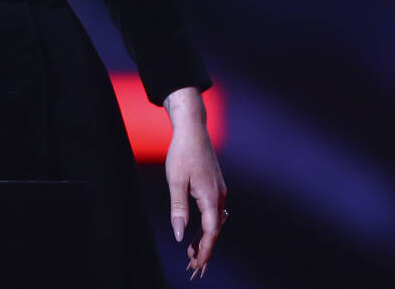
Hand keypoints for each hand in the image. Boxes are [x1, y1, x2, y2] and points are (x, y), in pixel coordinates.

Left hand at [164, 88, 227, 280]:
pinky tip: (197, 232)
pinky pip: (213, 212)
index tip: (198, 265)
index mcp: (210, 196)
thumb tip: (179, 234)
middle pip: (214, 229)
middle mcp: (219, 195)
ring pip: (215, 222)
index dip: (204, 250)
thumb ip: (178, 208)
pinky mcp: (215, 186)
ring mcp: (219, 190)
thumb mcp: (175, 181)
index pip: (210, 231)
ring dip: (205, 238)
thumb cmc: (182, 153)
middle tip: (192, 266)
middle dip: (204, 249)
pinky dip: (206, 226)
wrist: (192, 129)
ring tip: (191, 253)